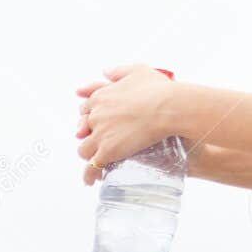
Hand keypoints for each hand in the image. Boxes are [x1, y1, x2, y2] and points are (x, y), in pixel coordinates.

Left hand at [75, 63, 177, 185]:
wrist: (169, 107)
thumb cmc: (159, 90)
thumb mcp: (138, 71)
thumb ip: (120, 71)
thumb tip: (105, 71)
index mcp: (101, 96)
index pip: (86, 108)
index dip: (90, 117)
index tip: (95, 123)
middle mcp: (96, 114)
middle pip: (83, 129)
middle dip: (89, 136)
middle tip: (98, 143)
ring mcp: (100, 134)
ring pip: (84, 149)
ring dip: (89, 155)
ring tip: (97, 162)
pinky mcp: (108, 150)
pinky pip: (92, 166)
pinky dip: (89, 175)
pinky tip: (91, 181)